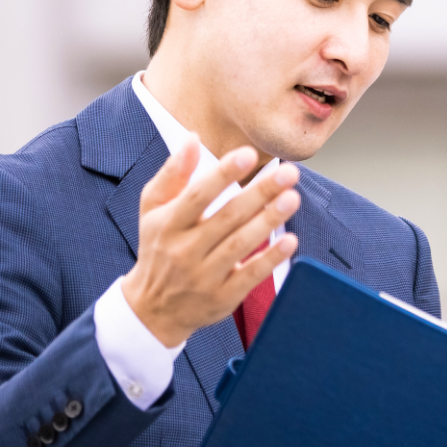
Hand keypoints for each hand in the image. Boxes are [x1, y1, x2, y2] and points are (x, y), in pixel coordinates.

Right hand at [122, 137, 300, 346]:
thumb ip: (173, 174)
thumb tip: (192, 138)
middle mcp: (184, 250)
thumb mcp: (153, 209)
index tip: (248, 154)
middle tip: (289, 173)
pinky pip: (250, 276)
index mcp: (167, 224)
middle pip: (227, 217)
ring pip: (240, 244)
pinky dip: (270, 258)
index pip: (197, 195)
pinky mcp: (222, 297)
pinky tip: (290, 241)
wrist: (153, 308)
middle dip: (260, 193)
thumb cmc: (158, 247)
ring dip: (268, 221)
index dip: (223, 174)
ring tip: (292, 198)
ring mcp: (203, 276)